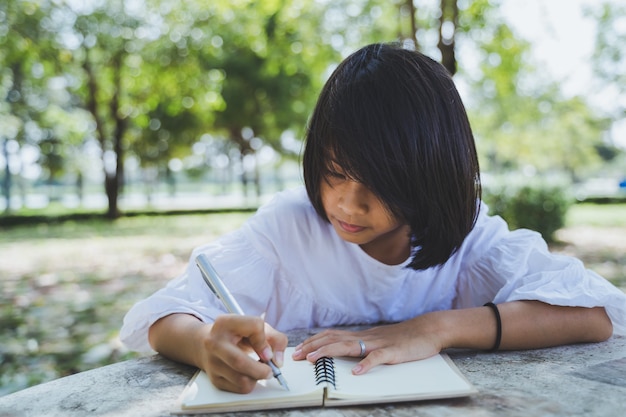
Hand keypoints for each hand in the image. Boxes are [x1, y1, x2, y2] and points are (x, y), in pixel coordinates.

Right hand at [197, 314, 287, 392]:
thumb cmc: (236, 335)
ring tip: (258, 370)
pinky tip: (249, 375)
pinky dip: (250, 384)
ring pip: (241, 380)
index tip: (267, 350)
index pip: (254, 326)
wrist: (209, 344)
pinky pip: (239, 388)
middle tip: (270, 370)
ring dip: (256, 378)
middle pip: (239, 362)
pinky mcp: (214, 379)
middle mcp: (214, 342)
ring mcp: (212, 362)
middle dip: (260, 370)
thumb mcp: (256, 328)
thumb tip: (277, 361)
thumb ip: (274, 339)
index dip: (265, 340)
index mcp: (225, 323)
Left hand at [292, 315, 443, 374]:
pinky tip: (356, 372)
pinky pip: (377, 358)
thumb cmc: (405, 337)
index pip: (332, 335)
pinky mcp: (393, 352)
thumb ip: (364, 344)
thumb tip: (346, 349)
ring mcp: (378, 344)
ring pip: (349, 346)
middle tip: (297, 355)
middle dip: (313, 347)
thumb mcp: (379, 340)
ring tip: (314, 360)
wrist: (428, 329)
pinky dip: (366, 364)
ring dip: (329, 352)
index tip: (299, 348)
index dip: (314, 341)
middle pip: (334, 339)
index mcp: (362, 335)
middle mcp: (366, 337)